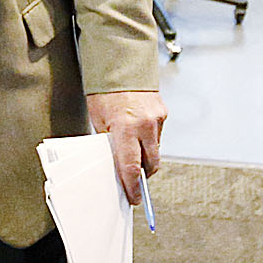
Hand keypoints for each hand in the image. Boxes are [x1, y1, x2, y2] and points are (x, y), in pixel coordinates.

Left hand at [87, 89, 165, 204]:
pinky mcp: (163, 112)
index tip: (133, 198)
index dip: (132, 186)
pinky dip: (149, 140)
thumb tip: (116, 162)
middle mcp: (146, 124)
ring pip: (156, 150)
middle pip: (151, 163)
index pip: (131, 166)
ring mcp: (158, 118)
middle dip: (143, 175)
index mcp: (126, 127)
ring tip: (133, 154)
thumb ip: (110, 142)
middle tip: (134, 182)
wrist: (121, 64)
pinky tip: (138, 134)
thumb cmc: (104, 91)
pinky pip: (157, 135)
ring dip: (146, 156)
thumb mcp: (99, 120)